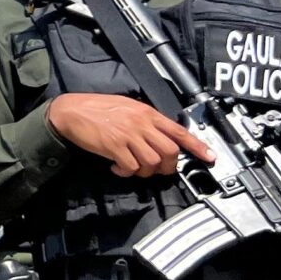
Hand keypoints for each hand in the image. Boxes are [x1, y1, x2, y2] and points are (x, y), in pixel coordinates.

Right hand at [47, 93, 210, 178]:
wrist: (71, 111)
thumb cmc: (96, 109)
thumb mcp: (127, 108)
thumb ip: (145, 121)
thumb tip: (160, 136)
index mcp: (147, 113)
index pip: (179, 131)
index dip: (197, 146)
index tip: (209, 156)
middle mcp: (142, 123)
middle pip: (170, 151)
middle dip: (168, 166)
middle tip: (158, 169)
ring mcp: (128, 135)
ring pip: (153, 162)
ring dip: (145, 171)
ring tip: (133, 168)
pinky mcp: (114, 146)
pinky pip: (131, 167)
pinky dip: (126, 172)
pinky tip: (118, 167)